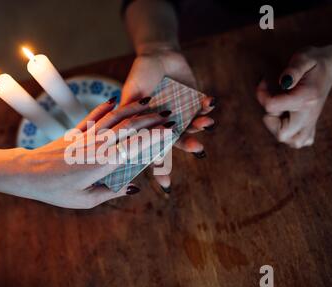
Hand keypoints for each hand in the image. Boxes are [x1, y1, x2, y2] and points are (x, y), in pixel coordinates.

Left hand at [0, 97, 168, 208]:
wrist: (27, 173)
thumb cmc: (55, 191)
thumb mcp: (84, 200)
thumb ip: (111, 192)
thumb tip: (134, 188)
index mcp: (103, 164)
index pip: (134, 146)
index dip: (154, 137)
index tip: (170, 130)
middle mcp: (97, 145)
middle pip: (129, 128)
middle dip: (151, 119)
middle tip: (168, 113)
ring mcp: (86, 136)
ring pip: (114, 118)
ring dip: (133, 109)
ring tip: (149, 102)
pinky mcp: (75, 132)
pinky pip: (93, 117)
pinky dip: (105, 107)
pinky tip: (115, 100)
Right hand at [121, 48, 215, 191]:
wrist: (157, 54)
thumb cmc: (140, 74)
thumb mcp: (130, 94)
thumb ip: (128, 112)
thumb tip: (120, 133)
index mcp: (151, 127)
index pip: (155, 151)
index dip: (160, 169)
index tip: (167, 186)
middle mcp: (168, 125)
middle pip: (178, 141)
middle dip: (188, 145)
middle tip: (197, 148)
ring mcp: (183, 114)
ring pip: (194, 126)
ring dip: (201, 126)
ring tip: (207, 123)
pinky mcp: (196, 102)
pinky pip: (204, 109)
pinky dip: (208, 107)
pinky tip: (210, 103)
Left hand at [257, 45, 331, 148]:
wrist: (330, 67)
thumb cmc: (313, 61)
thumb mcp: (303, 57)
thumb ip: (293, 69)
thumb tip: (283, 81)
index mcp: (305, 98)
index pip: (271, 108)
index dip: (261, 95)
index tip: (265, 82)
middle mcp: (309, 115)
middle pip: (282, 134)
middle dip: (271, 119)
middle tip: (276, 102)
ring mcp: (311, 122)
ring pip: (292, 142)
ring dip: (280, 129)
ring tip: (282, 112)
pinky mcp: (311, 125)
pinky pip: (300, 141)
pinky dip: (292, 135)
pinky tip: (290, 120)